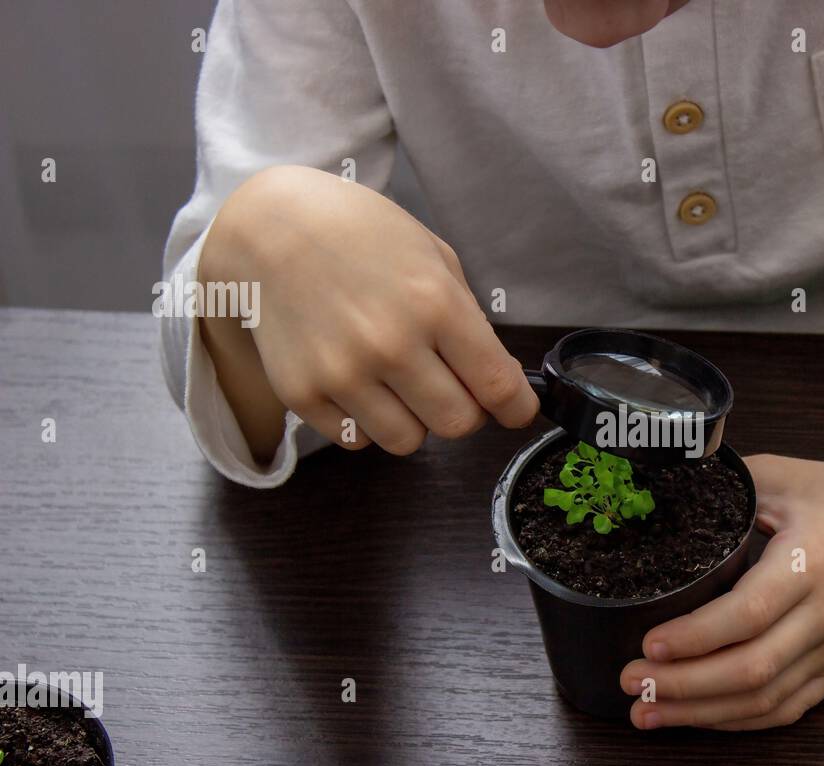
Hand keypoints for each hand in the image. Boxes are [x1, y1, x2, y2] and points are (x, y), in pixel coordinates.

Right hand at [197, 165, 537, 460]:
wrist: (268, 226)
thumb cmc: (359, 234)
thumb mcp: (432, 255)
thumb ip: (468, 317)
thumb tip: (495, 376)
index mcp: (434, 304)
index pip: (498, 386)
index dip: (517, 408)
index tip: (516, 410)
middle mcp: (391, 345)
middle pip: (458, 424)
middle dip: (465, 410)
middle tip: (452, 386)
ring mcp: (343, 374)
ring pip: (409, 442)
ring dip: (414, 419)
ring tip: (398, 381)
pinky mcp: (303, 394)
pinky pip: (357, 440)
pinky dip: (365, 420)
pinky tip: (357, 380)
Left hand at [620, 421, 823, 729]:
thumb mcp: (785, 475)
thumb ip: (725, 486)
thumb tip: (659, 495)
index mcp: (810, 561)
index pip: (747, 614)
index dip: (694, 637)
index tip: (648, 642)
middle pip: (751, 669)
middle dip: (682, 685)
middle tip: (630, 683)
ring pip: (765, 699)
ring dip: (702, 714)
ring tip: (646, 713)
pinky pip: (788, 708)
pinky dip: (740, 720)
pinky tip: (698, 718)